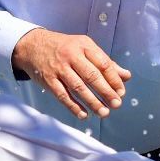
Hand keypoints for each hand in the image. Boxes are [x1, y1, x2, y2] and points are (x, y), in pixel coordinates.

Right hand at [11, 27, 131, 119]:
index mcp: (84, 46)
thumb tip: (126, 76)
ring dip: (92, 102)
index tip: (121, 92)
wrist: (32, 45)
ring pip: (78, 87)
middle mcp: (71, 56)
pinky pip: (63, 95)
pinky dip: (74, 106)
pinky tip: (84, 115)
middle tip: (117, 104)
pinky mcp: (48, 80)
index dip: (114, 79)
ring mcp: (58, 68)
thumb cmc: (65, 48)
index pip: (103, 63)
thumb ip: (105, 62)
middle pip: (92, 76)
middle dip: (106, 92)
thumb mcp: (85, 48)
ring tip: (104, 113)